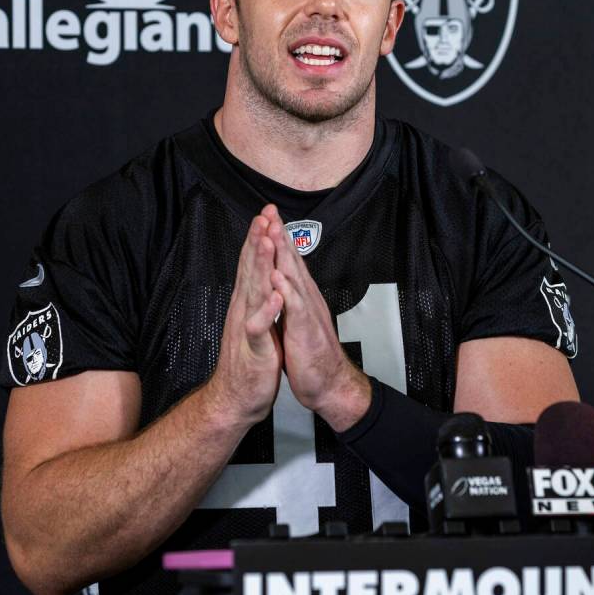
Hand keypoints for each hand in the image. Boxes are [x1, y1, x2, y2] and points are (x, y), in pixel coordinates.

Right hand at [206, 215, 283, 426]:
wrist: (236, 397)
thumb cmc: (249, 359)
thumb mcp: (255, 321)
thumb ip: (256, 296)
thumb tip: (261, 273)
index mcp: (248, 302)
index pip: (253, 264)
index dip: (259, 238)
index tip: (266, 215)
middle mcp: (244, 309)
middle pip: (250, 269)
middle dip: (257, 241)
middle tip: (263, 215)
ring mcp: (247, 326)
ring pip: (253, 291)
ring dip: (259, 266)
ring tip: (266, 243)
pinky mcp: (254, 347)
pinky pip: (259, 327)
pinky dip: (266, 311)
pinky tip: (275, 296)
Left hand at [263, 205, 370, 429]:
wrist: (327, 383)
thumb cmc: (309, 353)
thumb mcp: (297, 319)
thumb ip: (291, 298)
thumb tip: (283, 279)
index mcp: (300, 296)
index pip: (287, 261)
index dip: (276, 239)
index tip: (266, 217)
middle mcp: (305, 299)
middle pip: (291, 260)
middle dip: (279, 235)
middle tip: (269, 211)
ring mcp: (306, 312)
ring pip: (293, 277)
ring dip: (282, 254)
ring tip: (271, 232)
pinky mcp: (306, 330)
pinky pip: (295, 307)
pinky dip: (286, 290)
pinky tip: (277, 276)